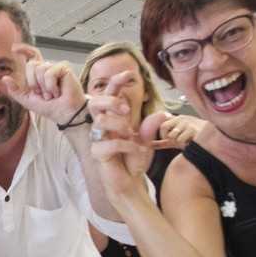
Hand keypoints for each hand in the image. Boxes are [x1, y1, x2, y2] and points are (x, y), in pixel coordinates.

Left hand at [2, 45, 85, 123]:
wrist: (63, 113)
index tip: (14, 48)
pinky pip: (49, 73)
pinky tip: (58, 92)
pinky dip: (51, 86)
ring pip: (40, 69)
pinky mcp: (64, 68)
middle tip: (43, 94)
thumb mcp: (26, 100)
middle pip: (31, 65)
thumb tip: (4, 78)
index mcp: (38, 73)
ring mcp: (56, 66)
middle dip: (34, 83)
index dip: (24, 49)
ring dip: (44, 87)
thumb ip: (15, 90)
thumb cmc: (49, 107)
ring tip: (52, 94)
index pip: (31, 56)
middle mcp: (47, 67)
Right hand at [88, 71, 168, 203]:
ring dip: (119, 125)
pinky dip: (126, 146)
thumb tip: (160, 114)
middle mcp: (103, 127)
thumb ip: (150, 127)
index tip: (128, 74)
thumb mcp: (147, 141)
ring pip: (100, 121)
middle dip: (111, 102)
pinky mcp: (97, 153)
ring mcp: (98, 139)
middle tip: (126, 109)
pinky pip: (108, 144)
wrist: (130, 182)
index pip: (110, 95)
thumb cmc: (134, 161)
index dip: (116, 82)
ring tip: (132, 134)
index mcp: (114, 119)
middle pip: (95, 104)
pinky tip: (136, 151)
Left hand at [152, 114, 204, 149]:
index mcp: (176, 119)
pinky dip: (185, 143)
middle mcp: (182, 118)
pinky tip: (191, 140)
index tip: (169, 139)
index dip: (163, 134)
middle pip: (165, 128)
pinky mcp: (195, 129)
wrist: (207, 140)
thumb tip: (148, 145)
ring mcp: (188, 122)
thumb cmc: (190, 139)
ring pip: (173, 135)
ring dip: (178, 141)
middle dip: (170, 138)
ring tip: (186, 140)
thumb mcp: (174, 141)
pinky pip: (181, 139)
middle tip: (178, 140)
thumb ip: (161, 142)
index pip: (162, 125)